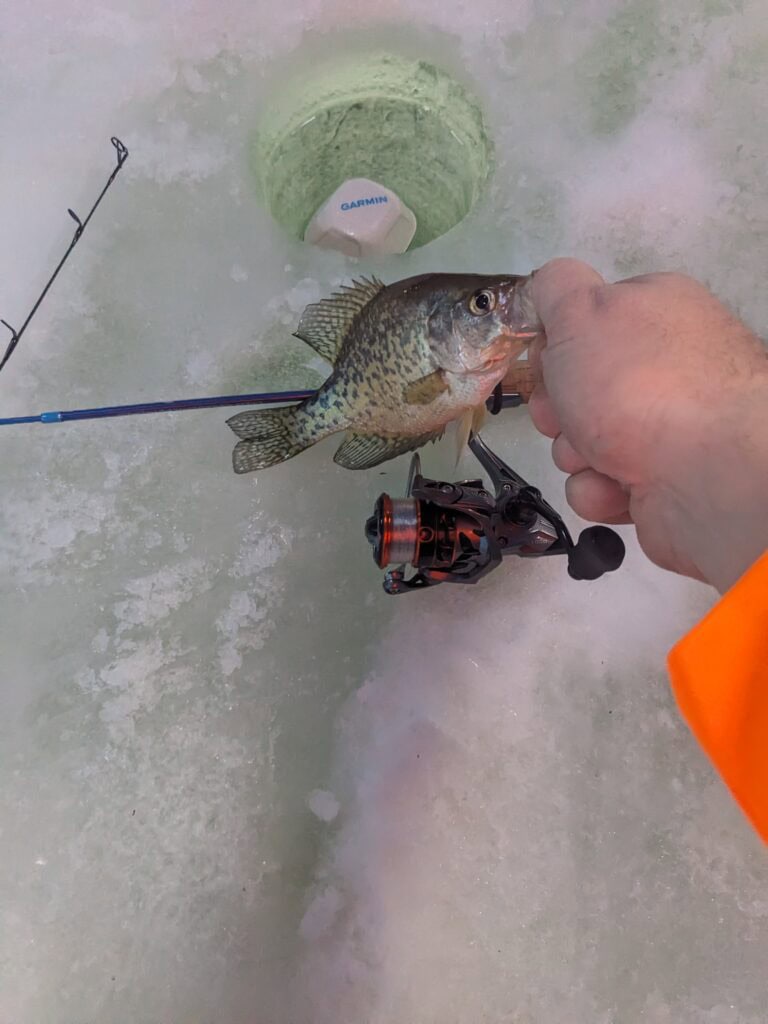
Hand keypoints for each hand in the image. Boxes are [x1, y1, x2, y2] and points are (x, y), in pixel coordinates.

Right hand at [524, 258, 767, 592]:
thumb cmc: (639, 383)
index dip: (557, 344)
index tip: (546, 362)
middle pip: (581, 386)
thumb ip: (556, 287)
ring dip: (574, 454)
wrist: (708, 474)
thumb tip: (546, 285)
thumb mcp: (582, 310)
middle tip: (563, 416)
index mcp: (658, 311)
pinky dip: (600, 489)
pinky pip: (607, 484)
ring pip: (585, 441)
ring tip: (597, 458)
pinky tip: (615, 488)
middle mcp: (670, 366)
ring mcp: (672, 426)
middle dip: (559, 409)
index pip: (590, 320)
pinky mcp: (666, 482)